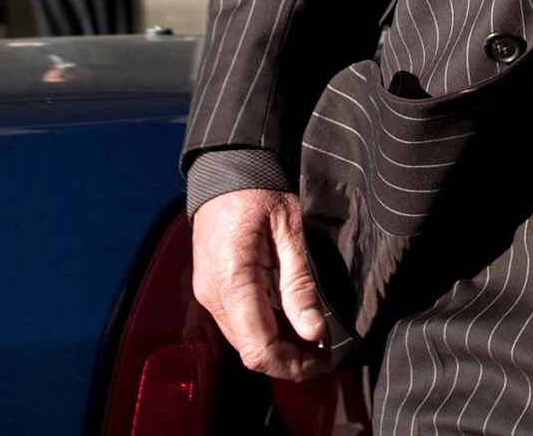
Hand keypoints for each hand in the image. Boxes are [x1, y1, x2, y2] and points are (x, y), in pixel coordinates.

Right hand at [191, 189, 330, 381]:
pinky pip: (238, 323)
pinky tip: (289, 319)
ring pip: (244, 341)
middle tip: (323, 349)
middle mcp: (213, 293)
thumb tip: (313, 331)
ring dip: (278, 346)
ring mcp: (208, 292)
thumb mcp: (290, 232)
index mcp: (232, 281)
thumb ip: (300, 285)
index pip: (259, 348)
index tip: (322, 358)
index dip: (292, 364)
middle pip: (251, 351)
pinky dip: (265, 329)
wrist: (227, 168)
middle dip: (288, 359)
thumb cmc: (259, 190)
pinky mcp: (211, 288)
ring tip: (311, 334)